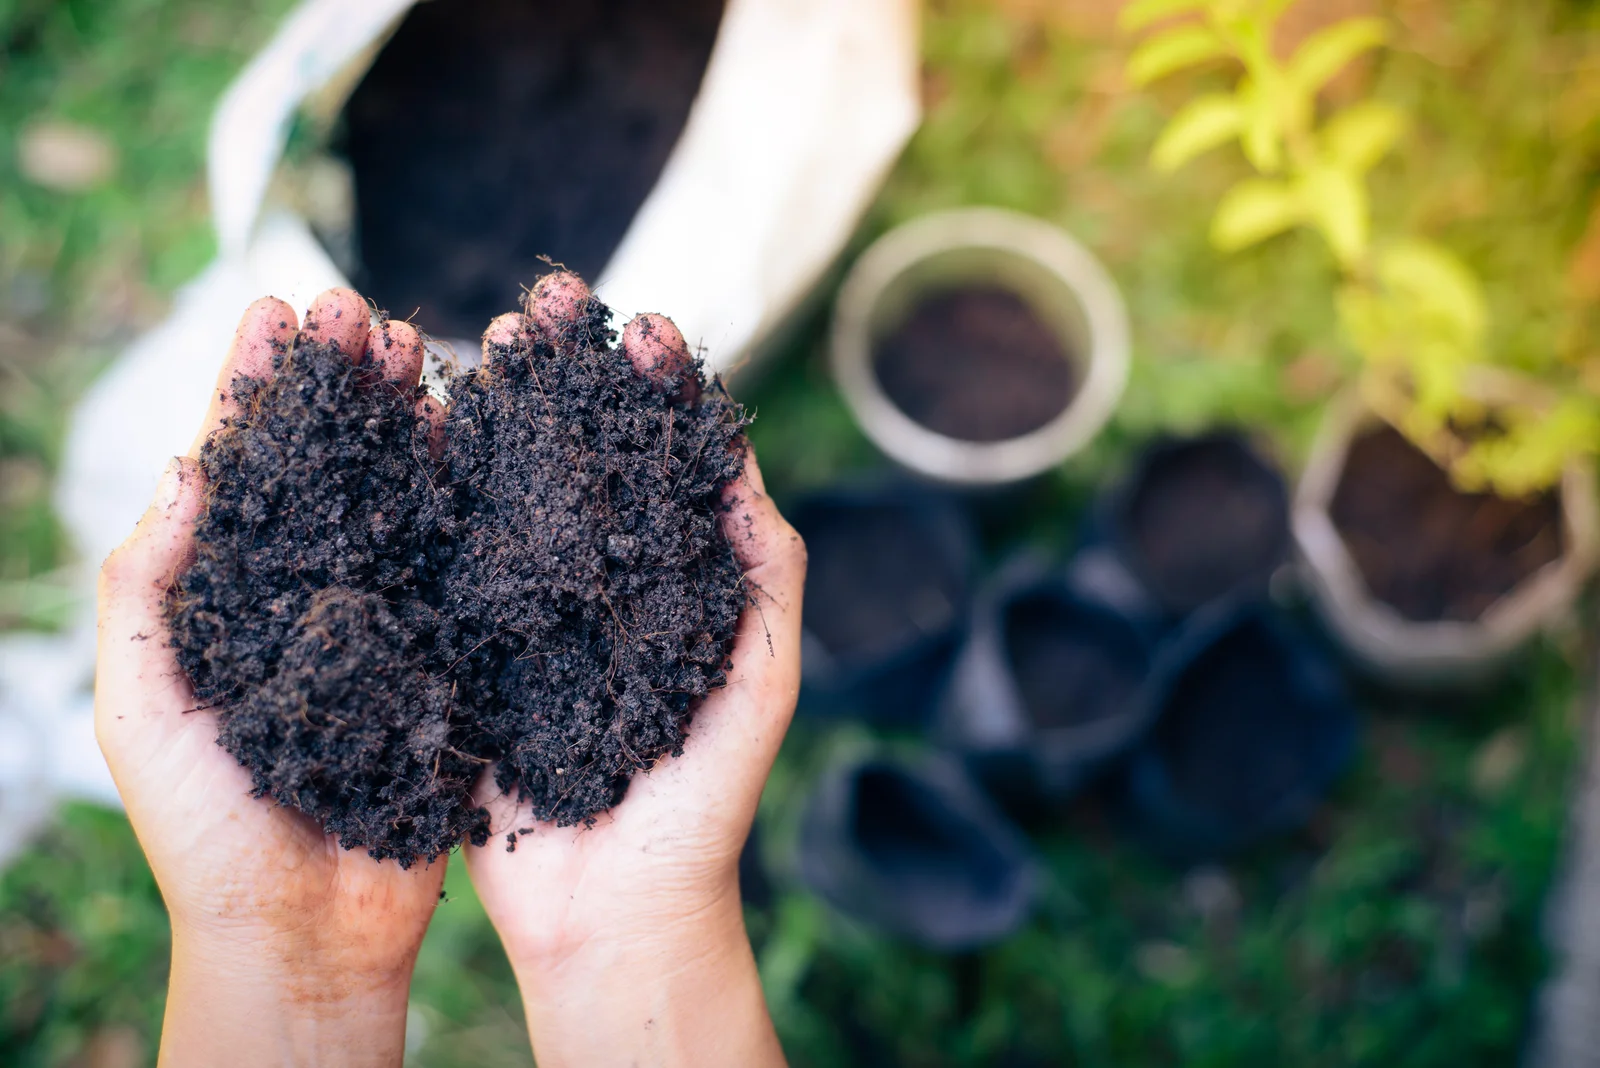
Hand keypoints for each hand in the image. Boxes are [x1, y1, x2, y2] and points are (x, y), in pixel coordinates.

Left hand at [95, 289, 441, 1067]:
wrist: (307, 929)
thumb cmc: (209, 830)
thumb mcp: (148, 709)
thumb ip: (150, 593)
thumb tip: (184, 472)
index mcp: (229, 596)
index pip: (242, 469)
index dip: (256, 387)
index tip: (275, 310)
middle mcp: (309, 592)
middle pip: (326, 462)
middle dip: (337, 380)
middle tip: (356, 308)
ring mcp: (381, 616)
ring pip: (395, 492)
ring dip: (402, 414)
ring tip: (413, 342)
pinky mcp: (445, 652)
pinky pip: (456, 557)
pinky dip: (463, 490)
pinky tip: (472, 433)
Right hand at [463, 275, 803, 1067]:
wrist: (614, 907)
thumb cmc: (706, 798)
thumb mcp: (759, 676)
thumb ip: (764, 569)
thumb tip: (741, 455)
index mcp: (674, 580)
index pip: (665, 460)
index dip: (655, 389)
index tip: (641, 324)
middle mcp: (600, 582)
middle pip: (581, 454)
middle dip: (567, 375)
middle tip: (544, 301)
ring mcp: (530, 611)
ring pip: (510, 489)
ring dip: (500, 409)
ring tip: (482, 338)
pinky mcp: (468, 650)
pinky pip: (448, 558)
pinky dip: (436, 489)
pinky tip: (424, 425)